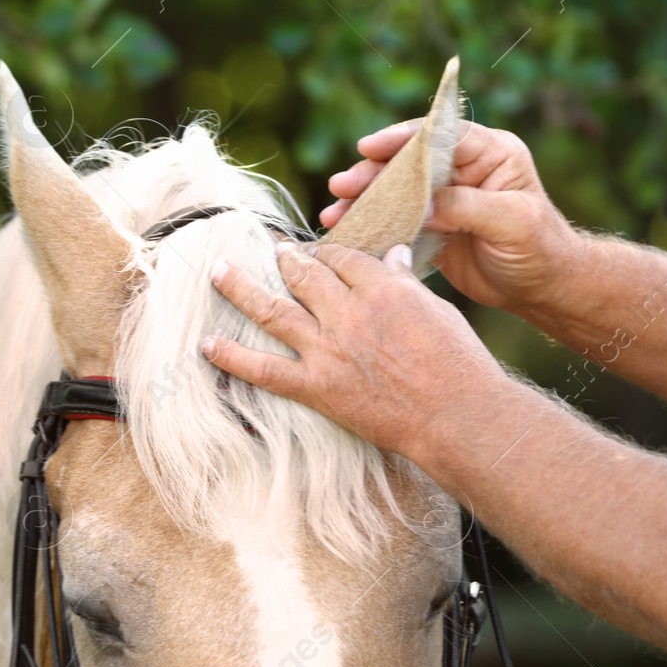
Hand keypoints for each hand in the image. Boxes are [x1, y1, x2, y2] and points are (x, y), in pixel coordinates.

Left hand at [200, 241, 502, 459]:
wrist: (457, 415)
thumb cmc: (459, 363)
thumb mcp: (438, 310)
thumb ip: (407, 283)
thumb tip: (394, 256)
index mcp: (382, 288)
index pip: (344, 257)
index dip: (328, 251)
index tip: (320, 251)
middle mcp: (347, 312)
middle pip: (304, 273)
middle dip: (285, 258)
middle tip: (274, 251)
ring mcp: (328, 349)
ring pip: (272, 309)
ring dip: (240, 288)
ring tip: (219, 271)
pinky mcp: (317, 386)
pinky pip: (264, 370)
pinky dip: (231, 357)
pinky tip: (207, 344)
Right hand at [321, 119, 582, 310]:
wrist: (544, 289)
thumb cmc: (540, 249)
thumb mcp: (511, 222)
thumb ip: (466, 206)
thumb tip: (422, 203)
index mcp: (491, 153)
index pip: (440, 135)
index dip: (402, 139)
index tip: (368, 147)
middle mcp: (465, 169)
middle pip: (410, 162)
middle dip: (373, 173)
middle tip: (341, 187)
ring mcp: (447, 197)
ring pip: (398, 191)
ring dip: (366, 201)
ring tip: (334, 214)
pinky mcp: (435, 226)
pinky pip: (398, 220)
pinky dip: (374, 226)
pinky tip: (348, 233)